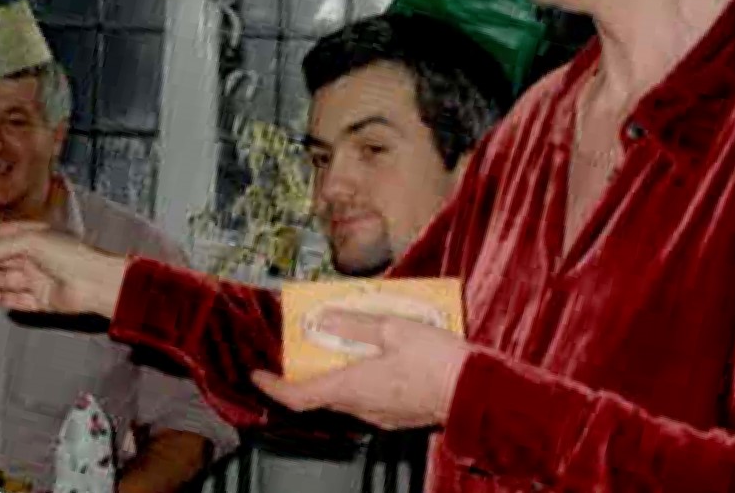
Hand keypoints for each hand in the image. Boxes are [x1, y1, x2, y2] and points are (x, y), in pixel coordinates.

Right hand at [0, 221, 127, 316]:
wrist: (95, 281)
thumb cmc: (71, 255)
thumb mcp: (30, 242)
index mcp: (39, 236)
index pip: (7, 235)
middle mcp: (39, 256)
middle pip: (5, 259)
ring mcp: (41, 278)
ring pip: (9, 279)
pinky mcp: (43, 299)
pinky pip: (19, 300)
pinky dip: (4, 298)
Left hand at [251, 309, 468, 429]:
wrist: (476, 391)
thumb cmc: (436, 359)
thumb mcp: (393, 328)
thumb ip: (356, 325)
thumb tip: (325, 320)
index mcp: (354, 386)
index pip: (299, 396)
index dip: (273, 387)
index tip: (258, 374)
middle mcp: (362, 407)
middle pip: (321, 393)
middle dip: (309, 369)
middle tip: (308, 340)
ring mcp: (380, 414)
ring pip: (345, 394)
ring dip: (337, 370)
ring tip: (345, 339)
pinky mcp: (397, 414)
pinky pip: (367, 396)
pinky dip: (359, 376)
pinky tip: (375, 354)